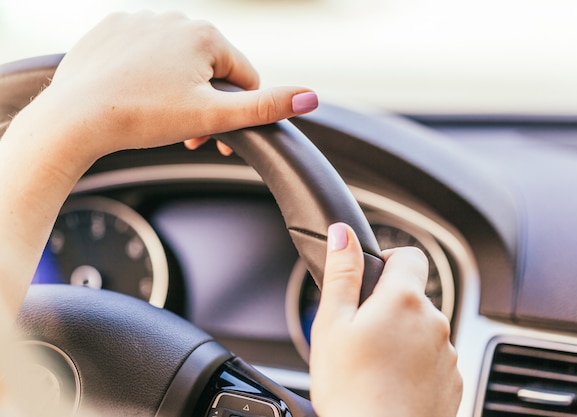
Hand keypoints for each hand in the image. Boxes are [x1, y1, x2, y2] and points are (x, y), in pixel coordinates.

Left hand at [18, 11, 317, 162]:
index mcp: (205, 35)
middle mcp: (174, 19)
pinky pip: (143, 55)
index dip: (237, 111)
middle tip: (188, 134)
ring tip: (159, 118)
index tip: (217, 138)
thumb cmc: (143, 116)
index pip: (244, 76)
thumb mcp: (214, 116)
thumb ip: (265, 106)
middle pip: (210, 69)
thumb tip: (311, 98)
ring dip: (178, 91)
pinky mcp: (110, 30)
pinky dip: (146, 77)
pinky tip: (135, 97)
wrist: (75, 118)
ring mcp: (139, 21)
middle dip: (206, 103)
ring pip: (176, 61)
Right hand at [309, 223, 461, 416]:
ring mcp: (447, 352)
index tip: (369, 281)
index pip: (409, 255)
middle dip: (388, 307)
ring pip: (422, 328)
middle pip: (412, 296)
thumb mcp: (332, 324)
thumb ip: (342, 273)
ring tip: (374, 365)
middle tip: (359, 335)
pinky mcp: (453, 380)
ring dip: (402, 336)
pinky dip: (415, 364)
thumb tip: (343, 233)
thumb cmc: (351, 389)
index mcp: (404, 299)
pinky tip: (391, 382)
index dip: (387, 260)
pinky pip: (433, 358)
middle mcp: (434, 320)